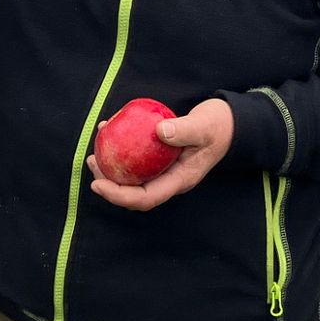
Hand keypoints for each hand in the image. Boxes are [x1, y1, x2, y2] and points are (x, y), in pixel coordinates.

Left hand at [86, 98, 233, 210]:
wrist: (228, 123)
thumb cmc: (217, 126)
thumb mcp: (203, 126)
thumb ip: (184, 130)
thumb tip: (159, 131)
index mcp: (180, 180)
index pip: (146, 197)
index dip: (120, 196)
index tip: (98, 185)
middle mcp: (170, 179)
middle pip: (134, 193)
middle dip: (109, 184)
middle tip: (91, 162)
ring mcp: (165, 170)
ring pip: (133, 178)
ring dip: (111, 170)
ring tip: (94, 154)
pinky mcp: (160, 158)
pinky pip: (137, 161)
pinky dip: (121, 151)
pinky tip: (109, 133)